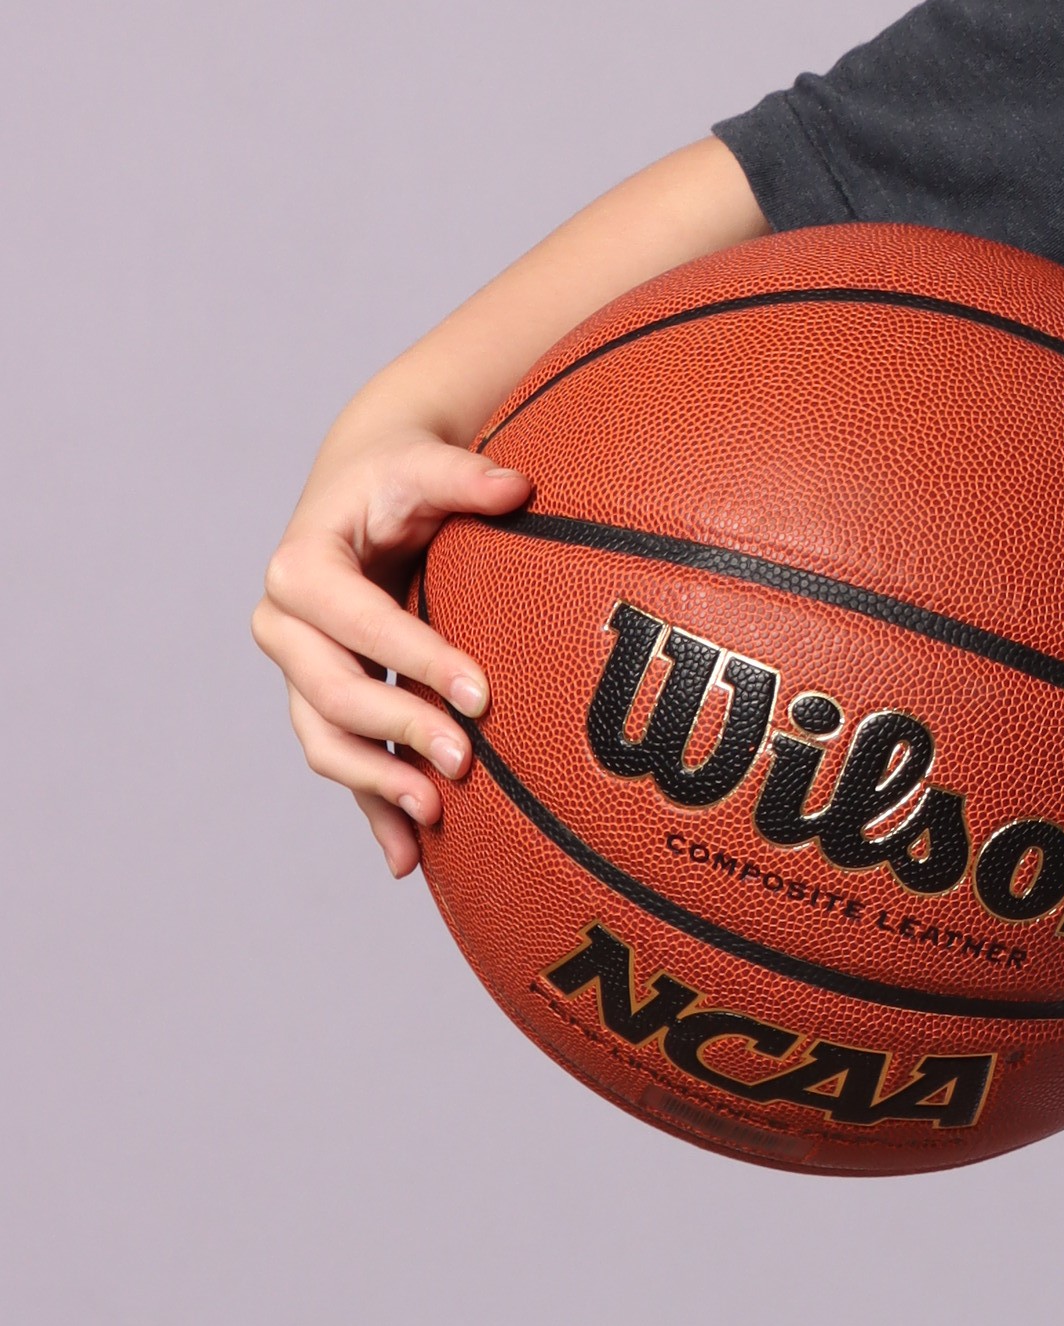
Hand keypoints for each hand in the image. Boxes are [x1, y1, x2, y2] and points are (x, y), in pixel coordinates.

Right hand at [251, 435, 531, 878]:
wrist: (363, 495)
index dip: (415, 660)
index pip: (358, 623)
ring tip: (438, 814)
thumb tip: (517, 487)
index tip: (480, 694)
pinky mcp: (320, 704)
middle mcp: (284, 626)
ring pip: (324, 741)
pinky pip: (342, 765)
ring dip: (376, 784)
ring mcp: (297, 672)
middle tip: (468, 761)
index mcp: (301, 567)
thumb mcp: (423, 466)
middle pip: (333, 693)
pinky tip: (408, 859)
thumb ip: (465, 475)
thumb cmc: (398, 480)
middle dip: (399, 730)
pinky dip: (371, 812)